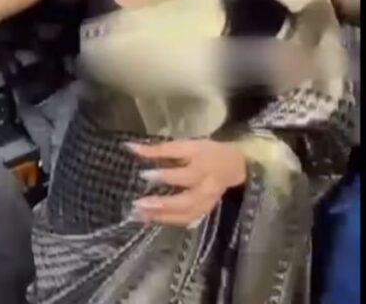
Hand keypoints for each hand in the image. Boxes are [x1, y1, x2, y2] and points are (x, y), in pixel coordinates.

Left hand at [128, 139, 246, 227]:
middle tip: (140, 204)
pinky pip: (187, 219)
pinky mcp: (206, 210)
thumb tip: (131, 148)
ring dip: (163, 216)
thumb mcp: (187, 145)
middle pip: (187, 199)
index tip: (144, 174)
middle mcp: (207, 185)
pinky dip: (169, 220)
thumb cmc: (206, 152)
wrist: (234, 165)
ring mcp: (208, 201)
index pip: (185, 172)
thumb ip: (160, 149)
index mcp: (203, 163)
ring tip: (140, 214)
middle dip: (163, 203)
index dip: (165, 173)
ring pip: (186, 213)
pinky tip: (151, 219)